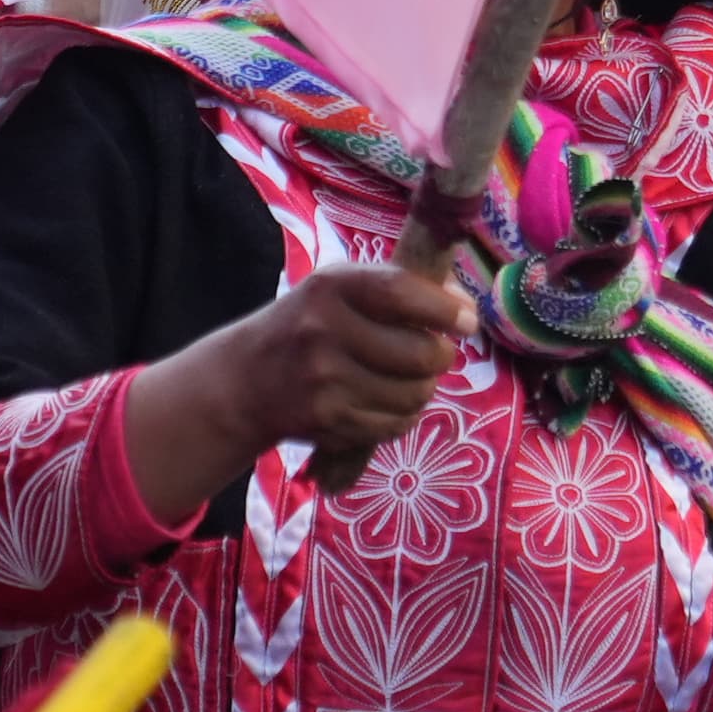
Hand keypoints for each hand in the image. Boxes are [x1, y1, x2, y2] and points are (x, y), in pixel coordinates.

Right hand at [125, 260, 480, 519]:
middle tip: (436, 353)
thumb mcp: (337, 290)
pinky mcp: (328, 421)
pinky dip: (404, 415)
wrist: (244, 380)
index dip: (444, 309)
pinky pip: (395, 423)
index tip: (468, 320)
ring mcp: (324, 381)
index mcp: (329, 288)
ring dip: (425, 388)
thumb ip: (396, 288)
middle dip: (441, 356)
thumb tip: (463, 304)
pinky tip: (389, 401)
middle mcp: (323, 332)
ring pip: (414, 394)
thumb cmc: (307, 325)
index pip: (400, 294)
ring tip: (411, 378)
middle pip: (419, 353)